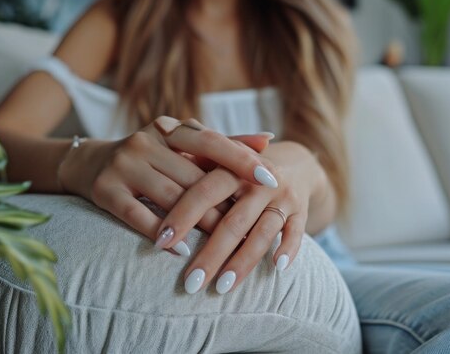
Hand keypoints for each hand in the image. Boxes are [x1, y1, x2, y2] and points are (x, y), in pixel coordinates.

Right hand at [58, 116, 277, 255]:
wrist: (89, 163)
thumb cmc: (149, 156)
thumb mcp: (181, 144)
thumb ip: (223, 144)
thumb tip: (269, 139)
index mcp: (167, 128)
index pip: (211, 141)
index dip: (242, 160)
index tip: (272, 179)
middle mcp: (144, 142)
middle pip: (194, 177)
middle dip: (225, 204)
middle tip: (252, 227)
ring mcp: (123, 165)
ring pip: (171, 198)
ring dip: (200, 223)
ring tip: (224, 243)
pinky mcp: (105, 190)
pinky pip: (138, 216)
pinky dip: (162, 234)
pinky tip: (182, 251)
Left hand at [155, 141, 331, 293]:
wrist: (292, 163)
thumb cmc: (239, 169)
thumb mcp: (218, 161)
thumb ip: (189, 170)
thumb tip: (147, 187)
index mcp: (232, 166)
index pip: (204, 191)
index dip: (183, 216)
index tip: (161, 243)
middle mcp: (259, 180)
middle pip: (233, 221)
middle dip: (210, 254)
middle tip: (189, 283)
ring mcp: (283, 196)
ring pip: (262, 232)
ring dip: (243, 262)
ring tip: (221, 288)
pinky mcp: (302, 210)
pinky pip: (296, 232)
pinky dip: (289, 249)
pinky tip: (276, 268)